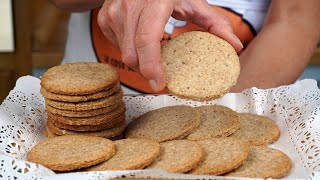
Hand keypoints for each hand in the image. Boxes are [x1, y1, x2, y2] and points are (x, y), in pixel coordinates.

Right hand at [97, 0, 242, 91]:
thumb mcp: (193, 1)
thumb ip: (216, 23)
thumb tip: (234, 46)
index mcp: (153, 2)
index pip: (147, 41)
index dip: (152, 67)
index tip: (159, 83)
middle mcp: (129, 7)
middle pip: (133, 55)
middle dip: (146, 69)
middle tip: (160, 73)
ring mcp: (114, 12)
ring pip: (124, 53)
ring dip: (139, 59)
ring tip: (151, 49)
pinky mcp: (105, 18)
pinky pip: (117, 46)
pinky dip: (130, 48)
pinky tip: (139, 38)